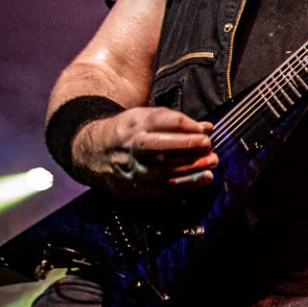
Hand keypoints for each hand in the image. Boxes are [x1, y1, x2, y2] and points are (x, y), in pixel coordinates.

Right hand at [72, 107, 215, 196]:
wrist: (95, 153)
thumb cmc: (129, 133)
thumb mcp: (146, 118)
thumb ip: (177, 122)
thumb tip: (207, 127)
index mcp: (135, 125)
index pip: (163, 122)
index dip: (187, 126)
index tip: (205, 130)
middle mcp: (132, 147)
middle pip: (159, 145)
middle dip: (185, 144)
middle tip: (207, 144)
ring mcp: (134, 169)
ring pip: (164, 170)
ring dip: (192, 167)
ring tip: (212, 161)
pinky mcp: (137, 188)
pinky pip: (165, 188)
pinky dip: (187, 184)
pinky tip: (204, 179)